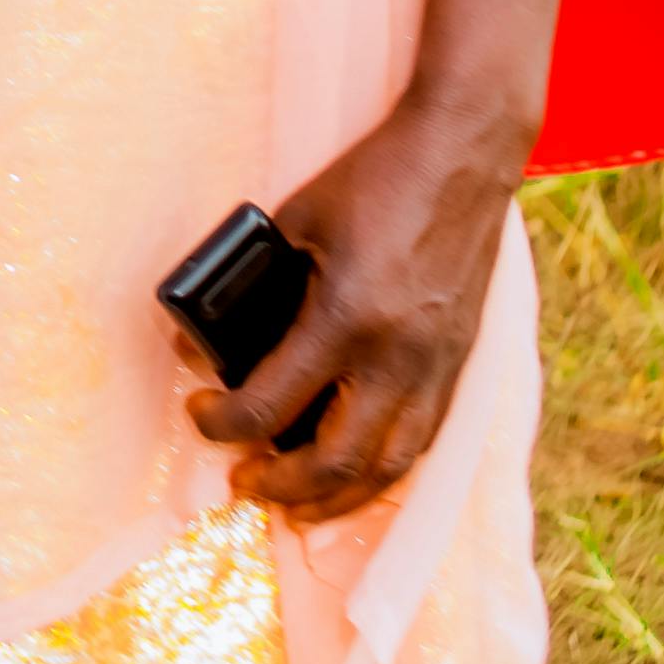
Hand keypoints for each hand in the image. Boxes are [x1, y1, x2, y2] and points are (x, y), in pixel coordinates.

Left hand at [188, 97, 523, 521]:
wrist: (461, 156)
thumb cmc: (371, 182)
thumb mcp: (295, 222)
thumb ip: (254, 284)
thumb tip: (204, 340)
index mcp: (345, 316)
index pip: (270, 403)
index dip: (224, 424)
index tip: (202, 415)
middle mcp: (397, 355)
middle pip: (338, 459)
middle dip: (284, 485)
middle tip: (245, 483)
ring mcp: (436, 366)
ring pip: (389, 466)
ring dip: (339, 498)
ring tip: (297, 507)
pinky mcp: (459, 364)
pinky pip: (421, 441)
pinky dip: (383, 471)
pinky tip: (356, 474)